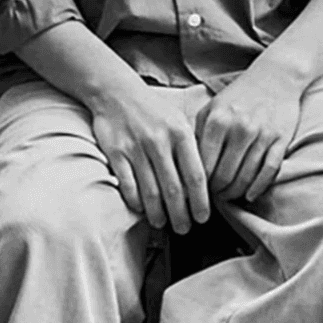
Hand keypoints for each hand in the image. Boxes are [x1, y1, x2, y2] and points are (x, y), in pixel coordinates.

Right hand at [85, 77, 219, 232]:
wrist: (118, 93)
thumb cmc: (155, 111)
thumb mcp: (181, 121)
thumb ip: (193, 148)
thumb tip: (207, 183)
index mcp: (181, 135)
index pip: (196, 176)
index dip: (201, 202)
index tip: (204, 218)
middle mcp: (160, 142)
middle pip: (174, 189)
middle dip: (181, 214)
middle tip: (185, 229)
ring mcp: (136, 148)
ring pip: (150, 191)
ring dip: (158, 213)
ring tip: (163, 224)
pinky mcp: (115, 153)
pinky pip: (127, 184)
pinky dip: (135, 201)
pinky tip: (141, 210)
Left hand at [195, 70, 310, 206]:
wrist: (276, 77)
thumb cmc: (239, 95)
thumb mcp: (211, 107)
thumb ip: (197, 133)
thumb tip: (184, 164)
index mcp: (217, 121)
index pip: (203, 164)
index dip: (198, 183)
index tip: (195, 191)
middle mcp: (240, 129)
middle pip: (224, 175)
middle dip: (216, 192)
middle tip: (212, 198)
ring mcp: (262, 135)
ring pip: (245, 177)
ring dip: (234, 192)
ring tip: (227, 197)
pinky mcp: (281, 140)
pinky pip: (268, 171)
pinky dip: (258, 188)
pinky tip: (249, 195)